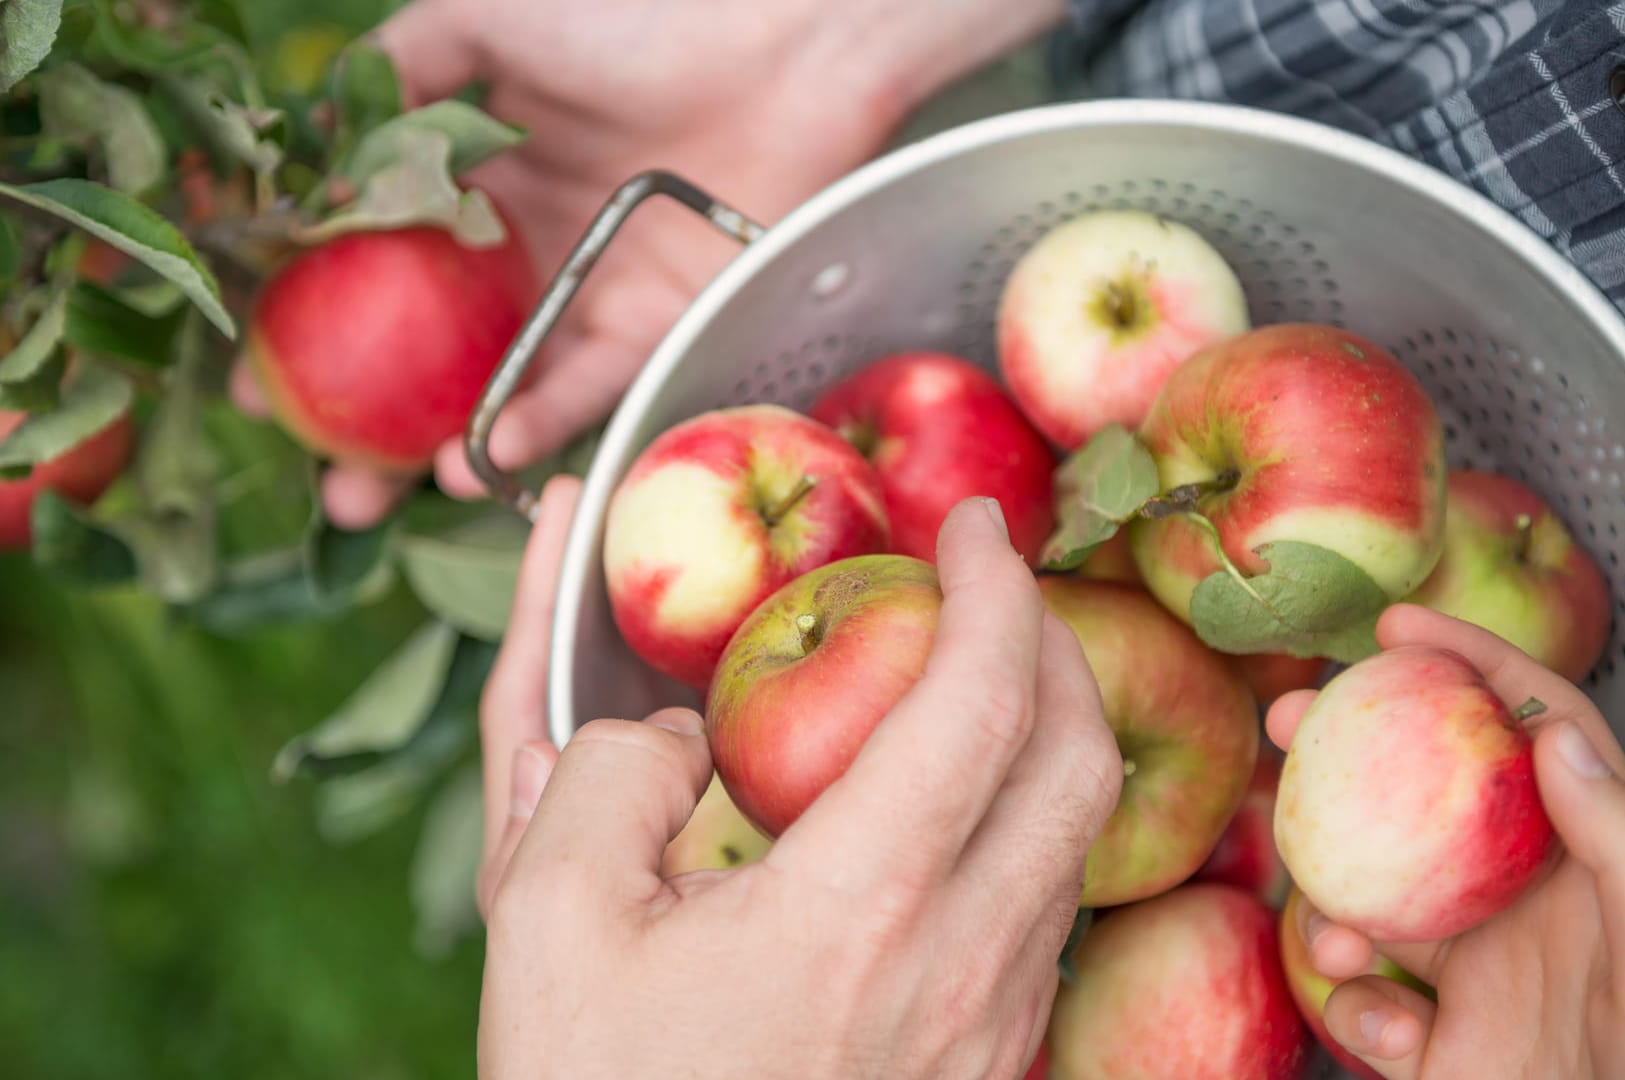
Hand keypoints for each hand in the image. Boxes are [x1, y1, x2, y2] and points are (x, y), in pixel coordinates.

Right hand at [235, 0, 1064, 529]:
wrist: (785, 37)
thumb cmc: (640, 11)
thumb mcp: (488, 18)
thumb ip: (401, 68)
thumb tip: (312, 146)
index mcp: (478, 179)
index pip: (380, 269)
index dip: (318, 326)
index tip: (261, 381)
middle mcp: (527, 247)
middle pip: (434, 353)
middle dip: (375, 427)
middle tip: (327, 480)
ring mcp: (591, 290)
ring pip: (504, 385)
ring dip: (446, 445)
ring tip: (387, 492)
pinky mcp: (659, 320)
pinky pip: (588, 381)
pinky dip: (537, 418)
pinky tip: (486, 450)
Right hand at [477, 498, 1121, 1078]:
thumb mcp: (546, 922)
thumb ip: (599, 772)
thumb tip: (672, 729)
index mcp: (857, 909)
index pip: (979, 699)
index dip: (993, 586)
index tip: (973, 525)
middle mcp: (960, 970)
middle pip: (1079, 761)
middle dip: (1052, 644)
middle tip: (991, 590)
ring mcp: (990, 1037)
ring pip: (1076, 847)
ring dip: (1048, 740)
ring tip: (974, 691)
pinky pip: (1045, 925)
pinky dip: (1026, 832)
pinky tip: (948, 827)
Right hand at [1274, 604, 1624, 1078]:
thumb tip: (1555, 737)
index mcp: (1600, 868)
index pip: (1536, 735)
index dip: (1474, 667)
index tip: (1396, 631)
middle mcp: (1531, 907)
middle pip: (1427, 796)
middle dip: (1357, 752)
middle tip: (1292, 719)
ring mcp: (1480, 975)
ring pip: (1375, 896)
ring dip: (1335, 905)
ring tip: (1341, 937)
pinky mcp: (1441, 1046)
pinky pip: (1364, 1001)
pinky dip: (1353, 1008)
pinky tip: (1387, 1033)